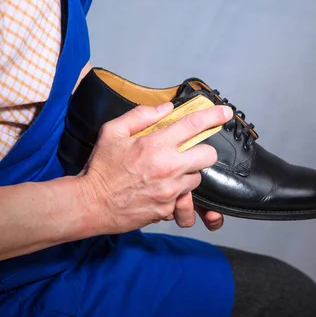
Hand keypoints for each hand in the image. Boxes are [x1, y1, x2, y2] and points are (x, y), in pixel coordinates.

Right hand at [77, 102, 231, 233]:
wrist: (90, 205)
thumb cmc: (100, 168)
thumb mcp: (112, 132)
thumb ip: (141, 116)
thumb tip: (166, 108)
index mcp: (155, 145)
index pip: (193, 125)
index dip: (214, 116)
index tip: (225, 113)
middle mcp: (168, 167)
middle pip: (208, 155)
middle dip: (202, 151)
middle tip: (189, 151)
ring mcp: (170, 190)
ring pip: (198, 178)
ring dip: (188, 173)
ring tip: (167, 172)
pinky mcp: (168, 208)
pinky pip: (184, 198)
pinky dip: (176, 192)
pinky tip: (159, 189)